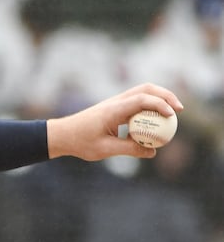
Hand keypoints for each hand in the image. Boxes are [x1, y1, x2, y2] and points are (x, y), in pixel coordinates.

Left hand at [46, 83, 181, 161]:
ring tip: (172, 112)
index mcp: (113, 110)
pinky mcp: (115, 108)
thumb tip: (153, 152)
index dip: (160, 104)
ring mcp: (115, 103)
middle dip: (166, 96)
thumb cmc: (80, 142)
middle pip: (146, 89)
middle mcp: (116, 102)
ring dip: (159, 98)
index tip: (172, 115)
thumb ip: (130, 150)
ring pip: (142, 92)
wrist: (61, 135)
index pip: (141, 99)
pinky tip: (155, 120)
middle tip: (179, 110)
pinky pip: (136, 102)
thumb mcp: (105, 150)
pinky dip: (149, 106)